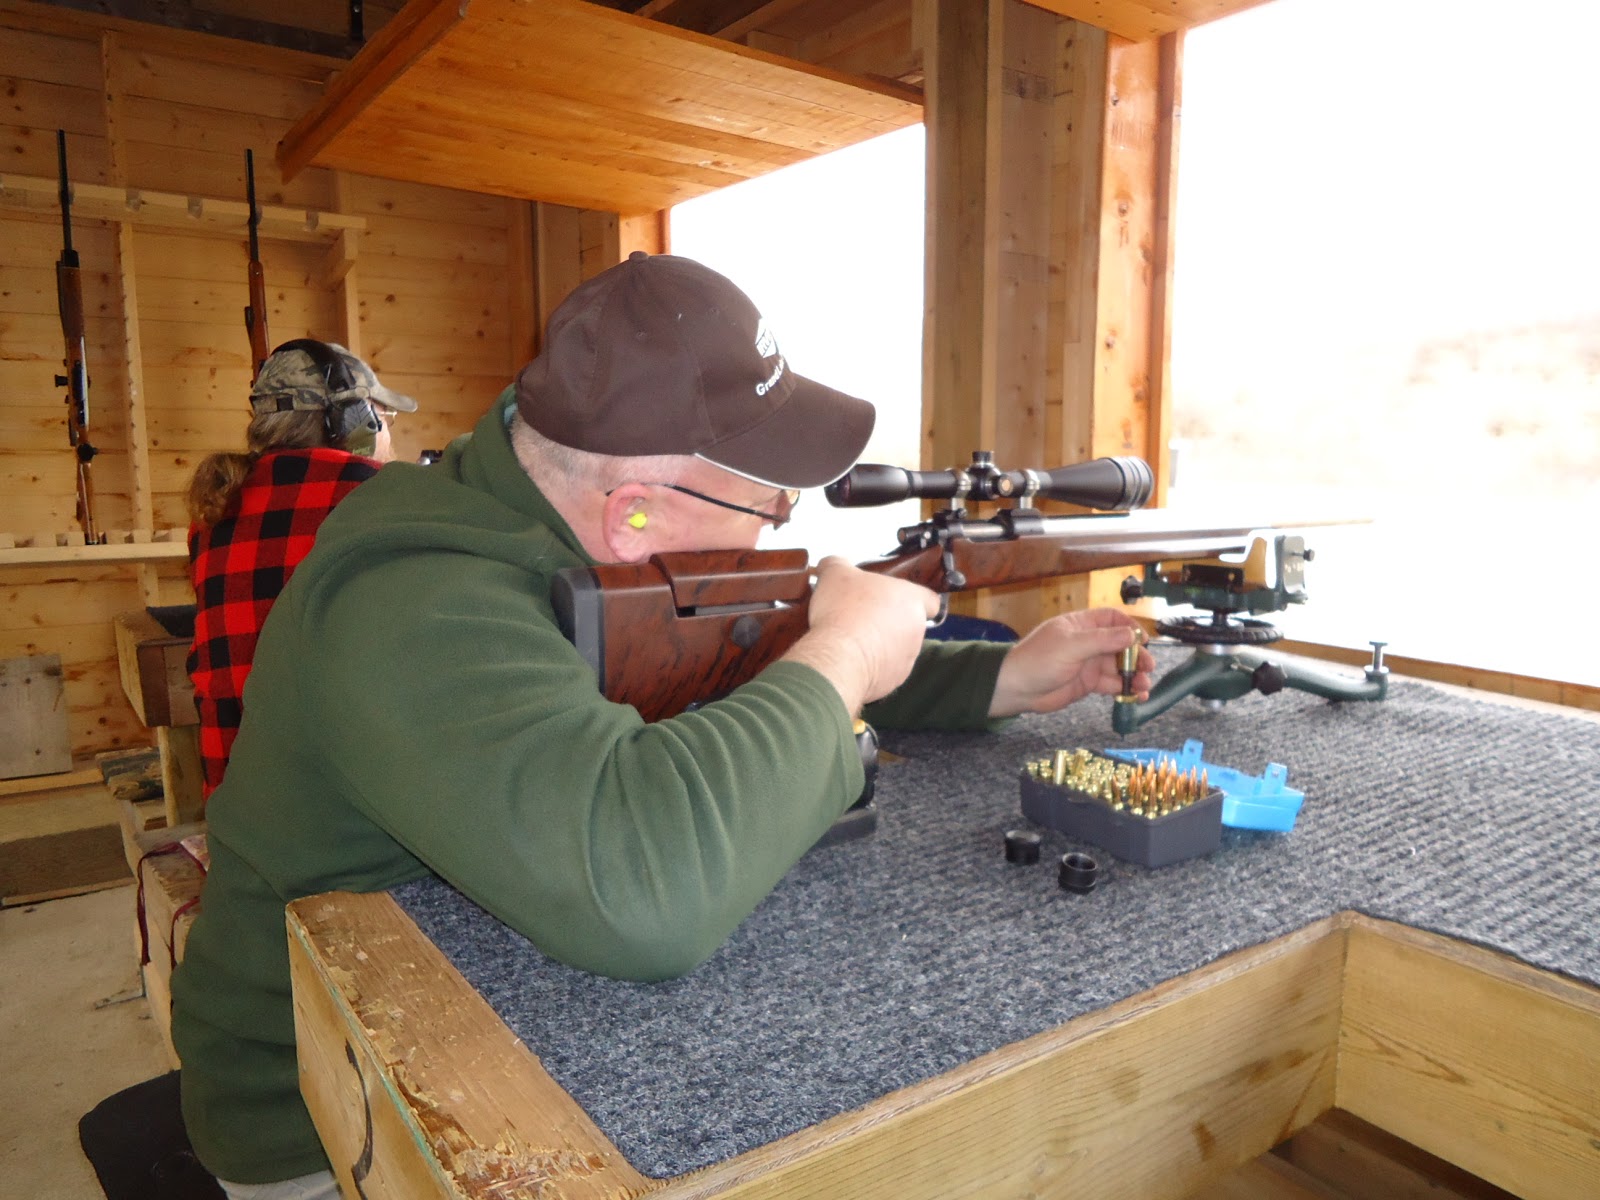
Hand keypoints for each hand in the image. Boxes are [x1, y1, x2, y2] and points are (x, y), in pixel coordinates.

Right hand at [782, 557, 939, 712]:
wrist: (838, 657)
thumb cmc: (844, 613)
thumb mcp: (834, 573)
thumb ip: (837, 564)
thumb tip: (831, 565)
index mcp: (911, 600)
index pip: (931, 600)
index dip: (915, 599)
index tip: (896, 600)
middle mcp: (916, 630)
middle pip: (908, 624)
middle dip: (887, 622)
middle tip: (861, 617)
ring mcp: (907, 658)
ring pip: (897, 649)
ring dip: (879, 645)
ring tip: (851, 640)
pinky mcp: (893, 681)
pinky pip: (884, 671)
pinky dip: (870, 666)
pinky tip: (849, 659)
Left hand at [988, 609, 1153, 717]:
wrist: (1016, 689)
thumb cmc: (1038, 660)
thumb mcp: (1071, 646)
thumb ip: (1102, 640)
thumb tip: (1131, 634)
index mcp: (1081, 625)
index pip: (1112, 619)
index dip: (1129, 627)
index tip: (1143, 640)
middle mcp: (1088, 642)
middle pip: (1120, 644)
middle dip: (1136, 655)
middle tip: (1147, 667)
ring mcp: (1089, 663)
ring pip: (1119, 666)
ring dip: (1134, 675)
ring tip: (1144, 686)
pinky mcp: (1088, 683)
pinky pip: (1112, 684)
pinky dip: (1125, 689)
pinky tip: (1137, 696)